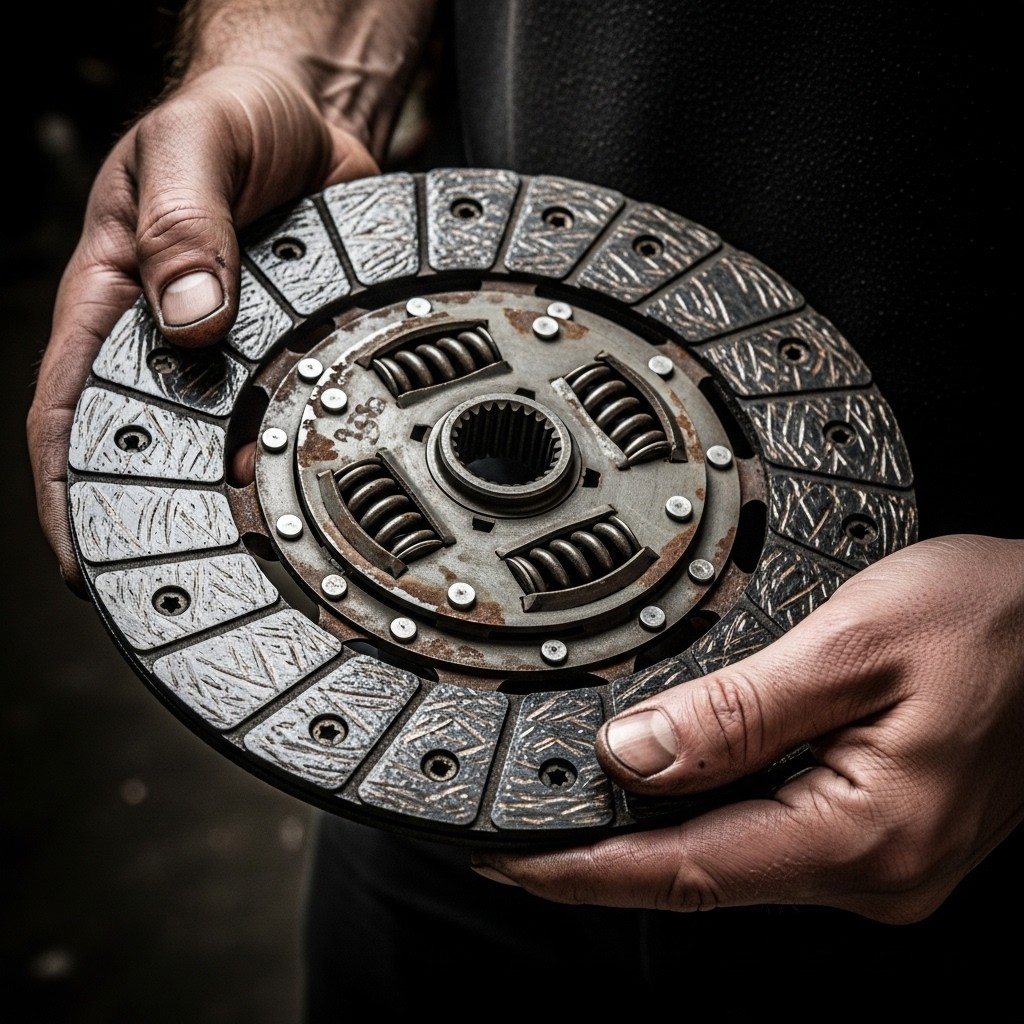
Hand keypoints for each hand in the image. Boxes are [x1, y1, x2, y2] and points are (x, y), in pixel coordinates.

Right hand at [26, 64, 377, 593]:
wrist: (308, 111)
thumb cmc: (233, 117)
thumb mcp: (193, 149)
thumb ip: (184, 226)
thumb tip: (190, 318)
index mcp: (114, 295)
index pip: (69, 410)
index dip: (68, 494)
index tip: (85, 562)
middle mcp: (166, 333)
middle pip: (145, 444)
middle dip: (156, 516)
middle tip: (187, 578)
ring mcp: (228, 346)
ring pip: (217, 439)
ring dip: (232, 494)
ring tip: (256, 551)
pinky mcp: (283, 344)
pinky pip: (280, 410)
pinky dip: (289, 451)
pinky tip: (308, 485)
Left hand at [472, 534, 1023, 923]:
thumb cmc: (1000, 619)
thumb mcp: (853, 646)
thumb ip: (738, 710)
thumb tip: (633, 754)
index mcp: (862, 834)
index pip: (684, 870)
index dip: (581, 868)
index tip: (504, 856)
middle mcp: (873, 868)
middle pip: (700, 874)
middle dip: (599, 855)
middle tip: (514, 826)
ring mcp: (882, 857)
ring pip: (730, 855)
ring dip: (646, 835)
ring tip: (569, 802)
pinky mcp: (884, 829)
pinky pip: (768, 832)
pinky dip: (703, 812)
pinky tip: (665, 786)